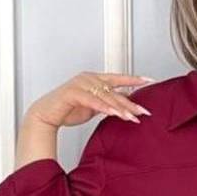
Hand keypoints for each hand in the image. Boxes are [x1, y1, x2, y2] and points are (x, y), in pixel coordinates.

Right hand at [26, 71, 154, 129]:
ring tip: (132, 117)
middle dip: (130, 102)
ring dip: (120, 108)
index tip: (149, 80)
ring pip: (105, 96)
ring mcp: (80, 84)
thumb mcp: (94, 106)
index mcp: (94, 79)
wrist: (47, 115)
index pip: (118, 78)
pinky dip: (103, 107)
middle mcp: (89, 78)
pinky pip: (92, 101)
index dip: (134, 80)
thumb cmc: (68, 109)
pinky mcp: (73, 93)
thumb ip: (107, 103)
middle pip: (114, 90)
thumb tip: (123, 104)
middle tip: (144, 111)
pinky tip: (114, 113)